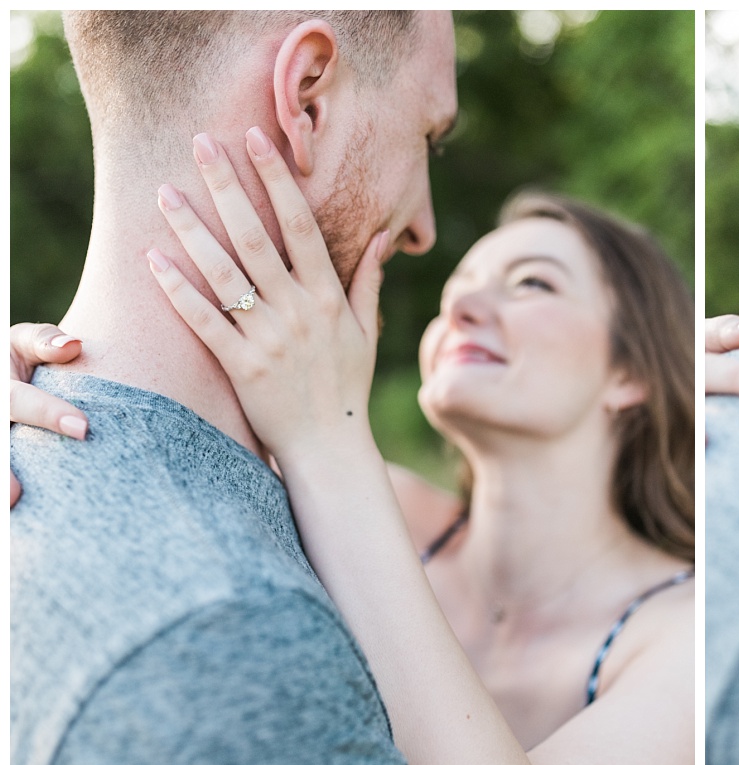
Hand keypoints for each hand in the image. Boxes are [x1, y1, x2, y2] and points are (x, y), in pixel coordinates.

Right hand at [10, 323, 87, 506]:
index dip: (47, 414)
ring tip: (10, 503)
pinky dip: (12, 507)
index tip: (84, 429)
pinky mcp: (4, 462)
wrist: (15, 387)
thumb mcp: (23, 345)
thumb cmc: (23, 363)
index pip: (17, 401)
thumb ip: (45, 342)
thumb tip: (75, 346)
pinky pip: (7, 481)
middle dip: (3, 468)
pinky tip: (23, 517)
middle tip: (18, 493)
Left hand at [146, 129, 385, 465]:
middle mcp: (299, 312)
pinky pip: (204, 321)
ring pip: (225, 274)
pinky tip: (153, 260)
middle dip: (228, 186)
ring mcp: (269, 338)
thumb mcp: (365, 334)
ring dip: (192, 229)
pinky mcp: (242, 366)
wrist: (330, 449)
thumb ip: (368, 283)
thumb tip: (383, 238)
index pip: (301, 226)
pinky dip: (178, 290)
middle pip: (257, 237)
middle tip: (200, 143)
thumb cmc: (346, 389)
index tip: (258, 138)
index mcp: (329, 298)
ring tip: (165, 192)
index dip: (278, 180)